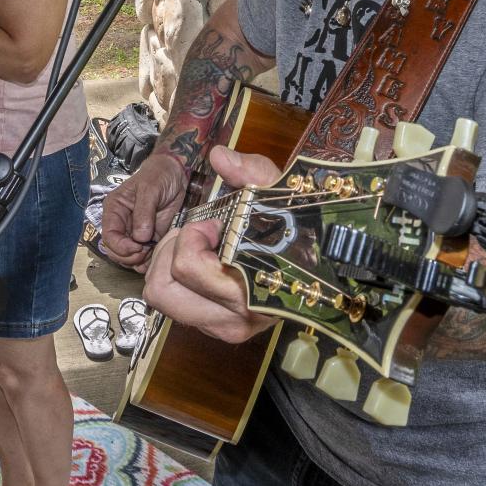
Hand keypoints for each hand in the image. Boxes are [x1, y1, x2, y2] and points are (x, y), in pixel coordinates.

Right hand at [101, 152, 189, 271]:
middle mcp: (121, 223)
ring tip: (151, 253)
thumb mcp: (150, 189)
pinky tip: (156, 255)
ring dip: (138, 260)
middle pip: (115, 250)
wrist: (176, 175)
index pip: (109, 235)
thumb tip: (139, 237)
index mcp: (115, 209)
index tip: (137, 247)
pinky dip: (148, 261)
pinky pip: (143, 256)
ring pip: (127, 256)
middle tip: (145, 252)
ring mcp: (134, 232)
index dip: (120, 246)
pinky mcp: (149, 238)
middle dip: (128, 256)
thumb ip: (144, 212)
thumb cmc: (159, 175)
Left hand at [143, 145, 282, 340]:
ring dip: (169, 268)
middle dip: (170, 255)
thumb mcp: (277, 191)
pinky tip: (203, 264)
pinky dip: (177, 281)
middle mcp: (233, 321)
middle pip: (161, 290)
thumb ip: (251, 172)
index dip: (192, 236)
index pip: (186, 267)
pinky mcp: (215, 329)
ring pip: (161, 299)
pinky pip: (173, 305)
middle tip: (196, 236)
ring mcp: (222, 329)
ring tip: (197, 248)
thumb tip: (220, 156)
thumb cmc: (298, 227)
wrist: (324, 263)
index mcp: (249, 293)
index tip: (214, 225)